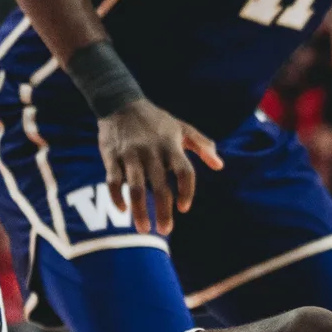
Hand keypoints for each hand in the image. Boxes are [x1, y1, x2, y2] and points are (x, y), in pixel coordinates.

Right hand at [98, 101, 221, 234]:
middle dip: (163, 211)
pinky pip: (113, 181)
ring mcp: (130, 154)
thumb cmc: (156, 119)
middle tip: (165, 230)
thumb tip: (219, 165)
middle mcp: (152, 152)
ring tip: (144, 229)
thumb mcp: (182, 127)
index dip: (186, 191)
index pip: (184, 172)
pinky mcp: (111, 156)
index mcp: (171, 146)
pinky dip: (117, 197)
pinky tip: (122, 210)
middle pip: (160, 187)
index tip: (184, 208)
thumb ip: (202, 145)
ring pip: (135, 188)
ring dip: (139, 211)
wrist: (120, 102)